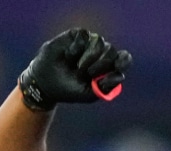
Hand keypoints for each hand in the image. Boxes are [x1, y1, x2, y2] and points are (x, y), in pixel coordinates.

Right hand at [18, 28, 132, 110]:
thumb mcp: (88, 94)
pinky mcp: (78, 35)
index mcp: (108, 67)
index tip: (118, 66)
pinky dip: (75, 50)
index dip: (123, 61)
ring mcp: (90, 42)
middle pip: (111, 51)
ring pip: (99, 43)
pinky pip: (84, 37)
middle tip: (88, 74)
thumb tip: (120, 76)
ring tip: (75, 68)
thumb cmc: (69, 89)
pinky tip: (68, 57)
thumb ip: (106, 88)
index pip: (123, 59)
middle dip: (101, 65)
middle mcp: (101, 52)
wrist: (46, 83)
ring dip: (86, 59)